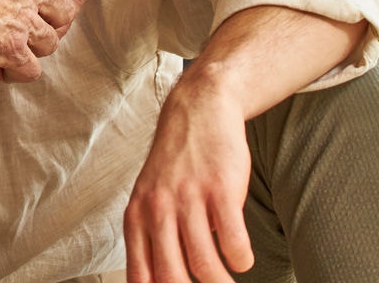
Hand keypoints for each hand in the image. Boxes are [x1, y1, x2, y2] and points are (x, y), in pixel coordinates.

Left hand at [123, 79, 255, 282]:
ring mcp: (188, 199)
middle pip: (171, 278)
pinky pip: (233, 242)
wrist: (197, 112)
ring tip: (228, 280)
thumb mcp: (150, 200)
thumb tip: (166, 282)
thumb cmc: (176, 166)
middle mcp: (157, 211)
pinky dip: (241, 258)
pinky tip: (241, 256)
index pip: (140, 277)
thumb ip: (154, 240)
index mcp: (136, 218)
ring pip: (204, 265)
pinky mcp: (219, 190)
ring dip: (221, 282)